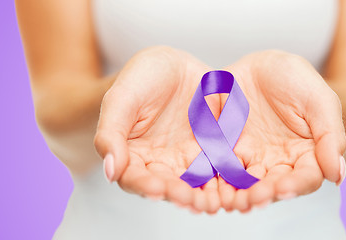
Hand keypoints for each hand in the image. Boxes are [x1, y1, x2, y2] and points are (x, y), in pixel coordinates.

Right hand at [94, 46, 227, 212]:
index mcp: (132, 157)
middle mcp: (161, 166)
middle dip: (179, 195)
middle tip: (190, 200)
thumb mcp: (121, 98)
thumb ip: (111, 133)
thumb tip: (110, 171)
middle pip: (168, 187)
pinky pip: (222, 170)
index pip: (134, 178)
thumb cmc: (140, 79)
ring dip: (204, 196)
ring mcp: (189, 161)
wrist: (174, 65)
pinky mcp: (214, 153)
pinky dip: (227, 180)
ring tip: (213, 201)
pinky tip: (235, 184)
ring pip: (197, 185)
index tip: (156, 188)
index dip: (144, 185)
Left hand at [219, 50, 345, 211]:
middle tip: (254, 198)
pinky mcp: (225, 153)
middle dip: (265, 194)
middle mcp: (279, 164)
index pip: (306, 177)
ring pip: (246, 185)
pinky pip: (219, 172)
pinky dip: (216, 183)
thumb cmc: (295, 79)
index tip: (284, 188)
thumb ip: (330, 135)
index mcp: (307, 154)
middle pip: (274, 187)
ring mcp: (251, 160)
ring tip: (234, 200)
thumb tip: (337, 176)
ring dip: (240, 196)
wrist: (259, 64)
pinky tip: (212, 190)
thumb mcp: (319, 100)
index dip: (297, 185)